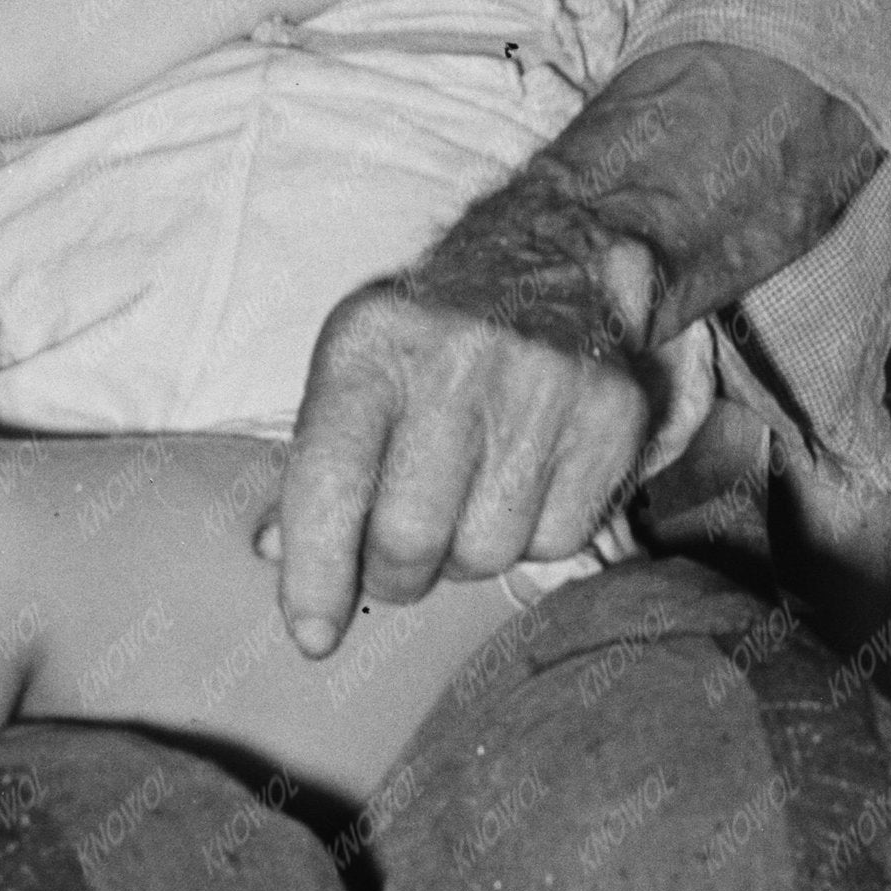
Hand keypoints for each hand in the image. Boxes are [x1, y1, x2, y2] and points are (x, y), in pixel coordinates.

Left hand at [268, 203, 672, 656]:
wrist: (555, 255)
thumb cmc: (430, 333)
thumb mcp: (352, 367)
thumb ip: (314, 462)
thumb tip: (277, 553)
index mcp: (373, 345)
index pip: (328, 484)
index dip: (315, 575)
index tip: (313, 635)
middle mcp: (460, 361)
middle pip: (411, 539)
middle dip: (396, 574)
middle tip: (397, 559)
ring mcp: (545, 387)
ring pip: (489, 553)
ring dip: (466, 556)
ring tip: (464, 505)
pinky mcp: (613, 416)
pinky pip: (559, 541)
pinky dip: (533, 538)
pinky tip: (523, 486)